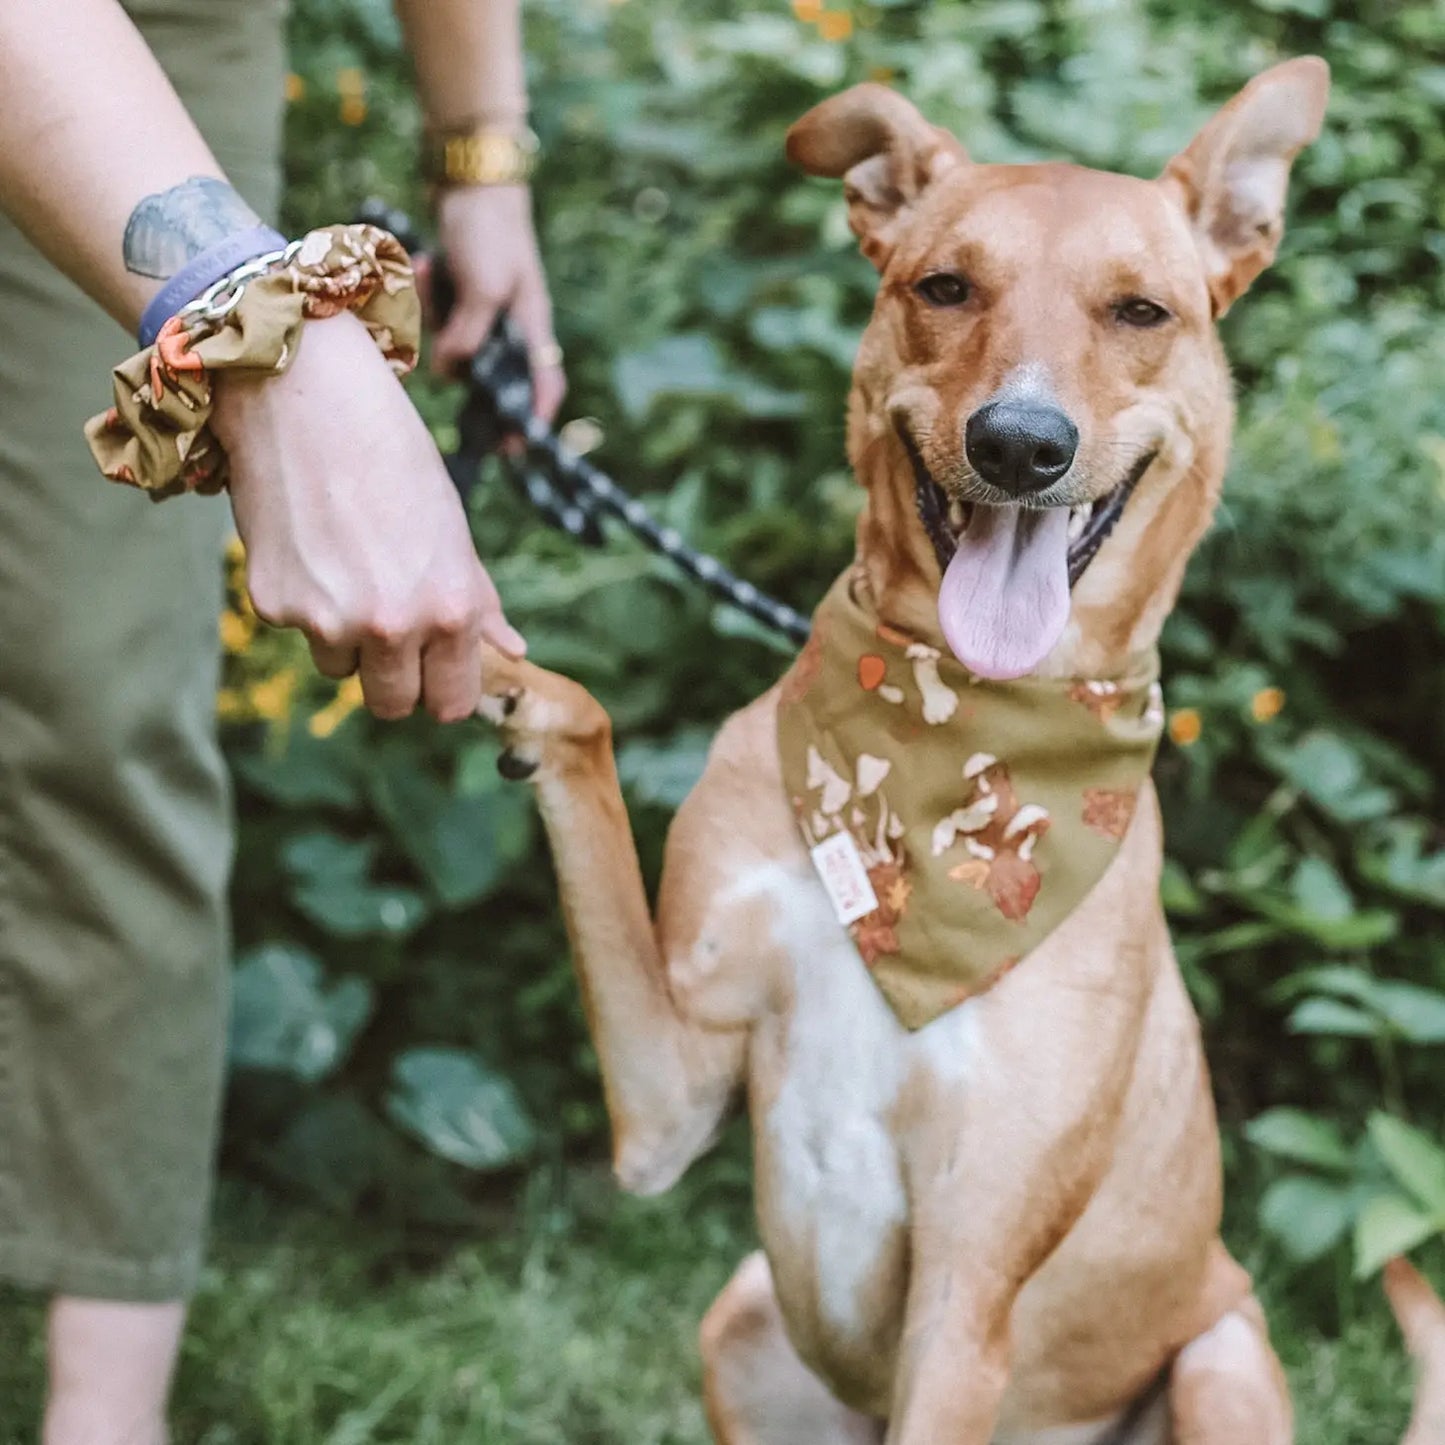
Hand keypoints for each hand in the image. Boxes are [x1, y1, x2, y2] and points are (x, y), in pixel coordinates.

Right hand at [214, 311, 524, 721]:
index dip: (442, 690)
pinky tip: (310, 543)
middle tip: (388, 630)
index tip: (434, 672)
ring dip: (345, 638)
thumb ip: (478, 599)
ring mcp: (328, 620)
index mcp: (450, 609)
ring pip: (340, 668)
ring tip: (347, 565)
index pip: (451, 704)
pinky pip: (297, 630)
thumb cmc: (394, 455)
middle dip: (393, 679)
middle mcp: (392, 625)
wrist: (307, 396)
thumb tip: (513, 650)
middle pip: (393, 705)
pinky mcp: (274, 605)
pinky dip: (303, 601)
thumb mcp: (452, 527)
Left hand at [430, 183, 564, 421]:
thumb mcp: (485, 290)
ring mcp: (482, 308)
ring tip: (430, 273)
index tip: (516, 450)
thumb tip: (451, 374)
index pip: (542, 386)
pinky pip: (435, 314)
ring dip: (433, 317)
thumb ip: (469, 337)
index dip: (533, 420)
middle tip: (444, 382)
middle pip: (489, 372)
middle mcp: (509, 324)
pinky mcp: (457, 292)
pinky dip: (424, 295)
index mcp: (531, 327)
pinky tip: (424, 264)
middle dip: (463, 370)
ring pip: (453, 342)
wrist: (470, 180)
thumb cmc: (490, 233)